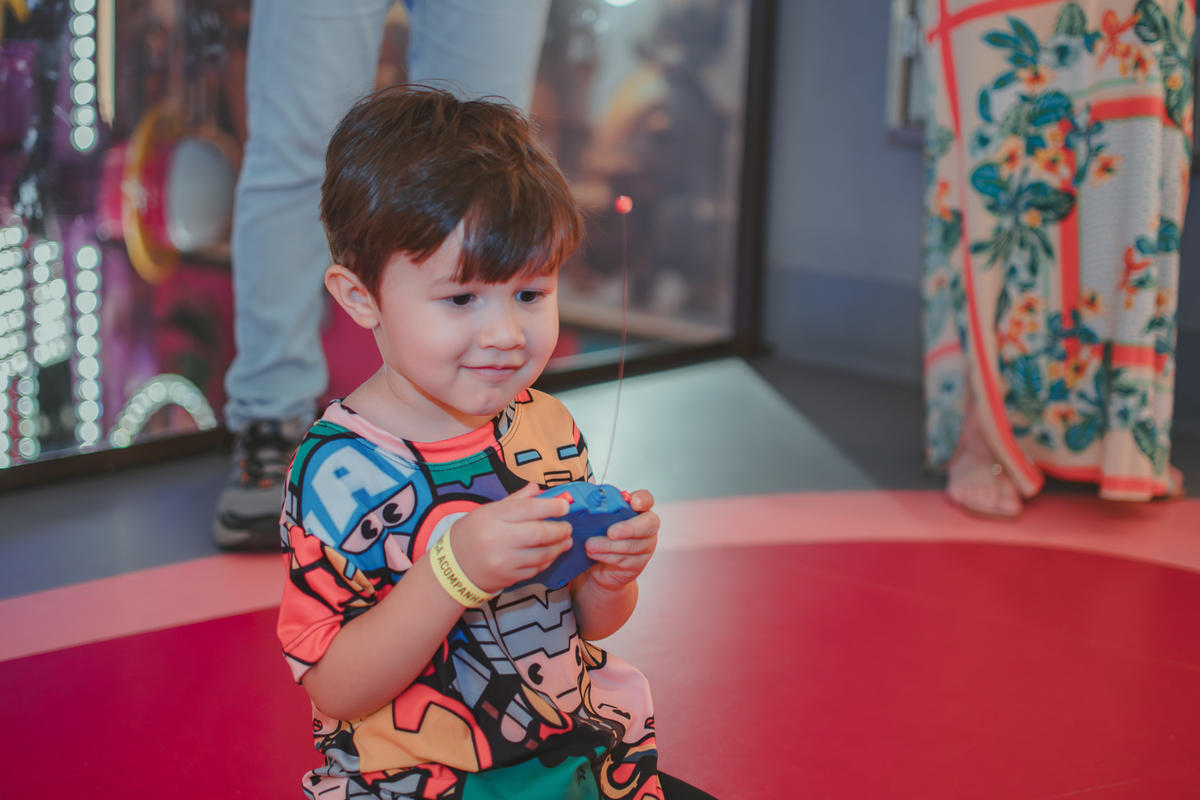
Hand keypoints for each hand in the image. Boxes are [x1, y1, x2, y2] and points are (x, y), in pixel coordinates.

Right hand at [447, 482, 572, 593]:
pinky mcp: (508, 577)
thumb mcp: (487, 511)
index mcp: (493, 517)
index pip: (529, 508)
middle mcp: (498, 539)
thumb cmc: (470, 535)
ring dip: (558, 547)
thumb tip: (536, 489)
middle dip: (560, 529)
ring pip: (541, 554)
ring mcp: (504, 561)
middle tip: (567, 527)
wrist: (451, 568)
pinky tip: (550, 554)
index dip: (551, 506)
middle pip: (539, 533)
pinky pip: (535, 568)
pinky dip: (546, 560)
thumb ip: (514, 500)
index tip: (565, 505)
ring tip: (565, 541)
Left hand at [582, 489, 658, 591]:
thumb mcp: (596, 520)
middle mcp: (645, 526)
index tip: (633, 503)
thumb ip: (598, 510)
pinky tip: (595, 554)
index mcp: (637, 509)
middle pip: (649, 524)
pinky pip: (627, 560)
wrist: (595, 562)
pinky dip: (608, 557)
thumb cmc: (597, 534)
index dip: (642, 499)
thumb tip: (587, 505)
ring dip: (610, 546)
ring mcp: (645, 546)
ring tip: (591, 545)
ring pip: (634, 545)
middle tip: (610, 532)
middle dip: (629, 528)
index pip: (646, 499)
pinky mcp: (639, 563)